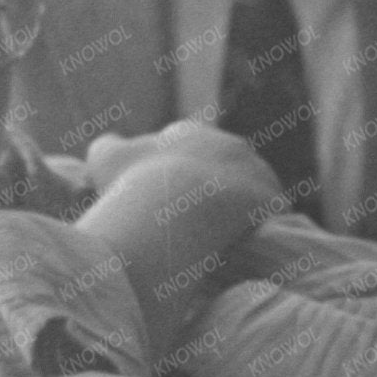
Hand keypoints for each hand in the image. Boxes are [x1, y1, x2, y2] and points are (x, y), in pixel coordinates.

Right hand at [83, 120, 284, 215]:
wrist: (171, 215)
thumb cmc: (131, 184)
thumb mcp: (103, 158)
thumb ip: (109, 145)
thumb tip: (113, 144)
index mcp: (189, 131)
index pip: (184, 145)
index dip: (171, 169)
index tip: (160, 193)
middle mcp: (227, 143)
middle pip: (221, 164)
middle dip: (208, 185)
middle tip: (188, 216)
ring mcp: (255, 170)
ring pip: (248, 188)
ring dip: (235, 205)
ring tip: (216, 234)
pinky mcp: (272, 199)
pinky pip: (268, 215)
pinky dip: (256, 227)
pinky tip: (239, 244)